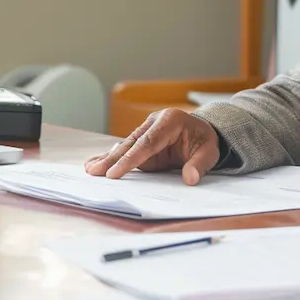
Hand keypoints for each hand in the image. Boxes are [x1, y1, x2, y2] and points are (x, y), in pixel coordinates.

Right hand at [84, 109, 220, 184]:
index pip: (148, 142)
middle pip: (131, 142)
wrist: (203, 132)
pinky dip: (112, 157)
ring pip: (125, 145)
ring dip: (108, 158)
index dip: (130, 158)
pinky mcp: (142, 139)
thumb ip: (199, 164)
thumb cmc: (206, 141)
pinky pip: (126, 149)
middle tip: (95, 171)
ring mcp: (146, 129)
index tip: (115, 172)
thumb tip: (190, 178)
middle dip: (112, 158)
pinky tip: (95, 162)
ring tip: (90, 169)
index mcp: (170, 120)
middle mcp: (154, 122)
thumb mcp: (210, 152)